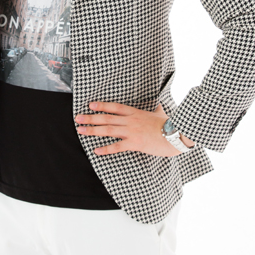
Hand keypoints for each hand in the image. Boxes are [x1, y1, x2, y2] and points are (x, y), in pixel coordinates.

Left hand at [75, 102, 193, 156]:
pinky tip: (96, 150)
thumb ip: (157, 109)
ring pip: (108, 130)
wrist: (176, 134)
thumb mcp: (161, 113)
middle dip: (91, 118)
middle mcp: (131, 121)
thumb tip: (159, 104)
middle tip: (78, 118)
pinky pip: (117, 146)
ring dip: (93, 130)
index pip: (115, 107)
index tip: (90, 105)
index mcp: (136, 113)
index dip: (102, 106)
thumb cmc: (170, 124)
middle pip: (107, 118)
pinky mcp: (135, 143)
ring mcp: (132, 131)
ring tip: (81, 130)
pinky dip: (106, 149)